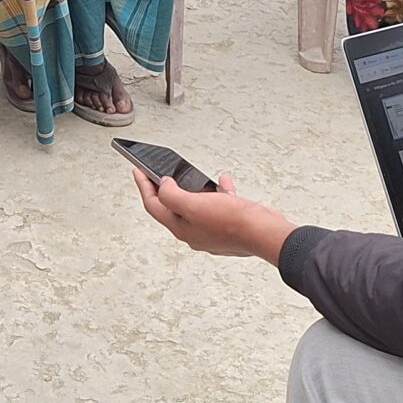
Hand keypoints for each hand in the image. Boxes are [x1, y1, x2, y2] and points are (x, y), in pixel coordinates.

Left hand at [133, 169, 296, 262]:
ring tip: (191, 176)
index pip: (154, 205)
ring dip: (192, 189)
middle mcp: (194, 232)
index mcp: (181, 228)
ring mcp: (212, 230)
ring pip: (195, 206)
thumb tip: (164, 185)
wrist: (264, 233)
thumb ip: (172, 195)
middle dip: (164, 189)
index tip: (137, 170)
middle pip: (172, 207)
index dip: (143, 186)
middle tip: (157, 173)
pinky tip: (223, 182)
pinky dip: (218, 192)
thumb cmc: (232, 222)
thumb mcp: (193, 204)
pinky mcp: (228, 226)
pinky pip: (218, 205)